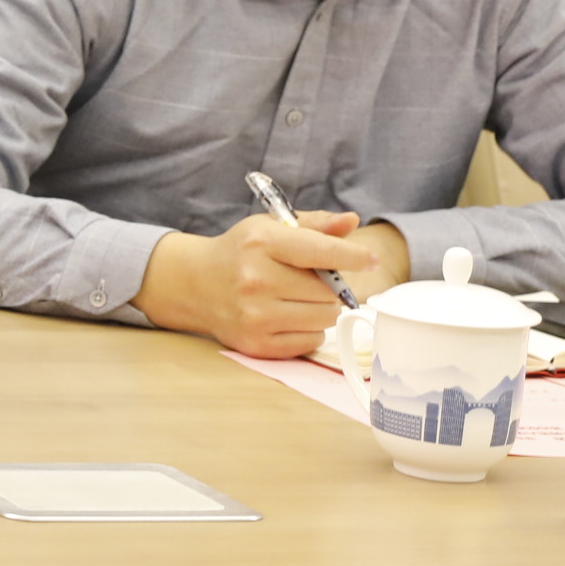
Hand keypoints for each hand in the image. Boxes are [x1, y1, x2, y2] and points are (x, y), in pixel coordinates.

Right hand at [135, 209, 407, 358]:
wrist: (195, 284)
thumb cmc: (241, 252)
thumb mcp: (270, 228)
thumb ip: (315, 225)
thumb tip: (352, 222)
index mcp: (261, 244)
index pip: (321, 251)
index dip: (352, 256)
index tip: (369, 259)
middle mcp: (256, 280)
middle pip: (329, 291)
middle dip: (328, 286)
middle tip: (307, 280)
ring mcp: (255, 315)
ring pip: (325, 318)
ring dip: (320, 309)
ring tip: (296, 298)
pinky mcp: (256, 344)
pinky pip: (311, 341)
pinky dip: (308, 330)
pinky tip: (286, 316)